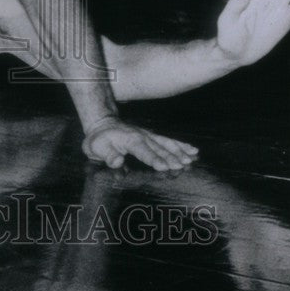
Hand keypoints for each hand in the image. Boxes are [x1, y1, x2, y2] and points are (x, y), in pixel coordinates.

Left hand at [82, 118, 198, 170]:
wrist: (102, 123)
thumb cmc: (99, 139)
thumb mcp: (97, 147)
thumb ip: (108, 155)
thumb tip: (117, 162)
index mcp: (129, 140)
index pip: (143, 151)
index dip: (153, 159)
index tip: (164, 167)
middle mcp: (142, 136)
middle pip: (159, 148)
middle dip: (171, 157)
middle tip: (183, 166)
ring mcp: (149, 135)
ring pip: (167, 144)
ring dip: (180, 151)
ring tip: (192, 158)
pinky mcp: (152, 137)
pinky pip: (169, 141)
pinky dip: (181, 145)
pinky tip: (193, 150)